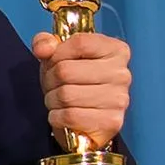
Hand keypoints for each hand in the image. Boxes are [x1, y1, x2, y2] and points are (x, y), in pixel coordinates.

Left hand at [32, 31, 130, 150]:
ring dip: (52, 100)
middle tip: (54, 85)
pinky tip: (63, 115)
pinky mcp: (111, 122)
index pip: (80, 43)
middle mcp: (122, 73)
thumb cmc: (72, 82)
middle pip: (66, 70)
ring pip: (65, 95)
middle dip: (50, 80)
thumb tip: (43, 49)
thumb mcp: (57, 56)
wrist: (83, 119)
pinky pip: (69, 116)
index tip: (55, 61)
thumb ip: (46, 43)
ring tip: (59, 100)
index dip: (57, 53)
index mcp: (115, 50)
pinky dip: (57, 117)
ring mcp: (119, 99)